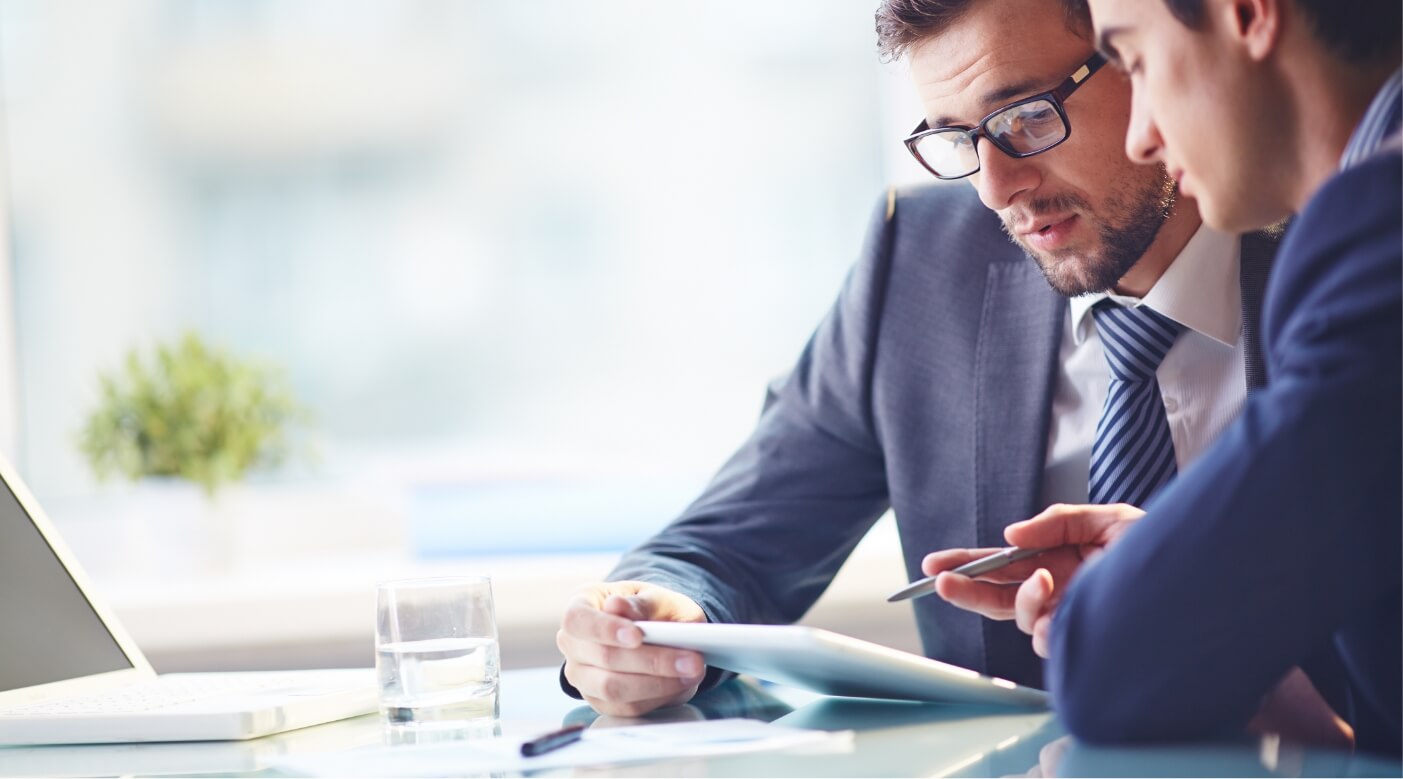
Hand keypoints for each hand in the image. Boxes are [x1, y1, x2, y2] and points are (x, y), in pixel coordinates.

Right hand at [557, 581, 708, 716]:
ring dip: (657, 683)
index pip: (577, 620)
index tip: (637, 636)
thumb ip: (640, 603)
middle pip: (602, 658)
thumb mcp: (654, 596)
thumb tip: (616, 606)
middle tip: (692, 659)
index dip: (605, 629)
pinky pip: (626, 707)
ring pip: (613, 689)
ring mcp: (582, 675)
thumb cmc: (651, 608)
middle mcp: (572, 643)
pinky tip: (681, 683)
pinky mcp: (600, 700)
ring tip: (692, 672)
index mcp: (580, 607)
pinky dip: (657, 697)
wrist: (657, 629)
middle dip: (650, 661)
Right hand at [920, 503, 1142, 656]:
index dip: (968, 565)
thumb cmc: (1164, 550)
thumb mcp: (1109, 519)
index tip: (935, 565)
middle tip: (941, 583)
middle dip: (968, 590)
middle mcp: (1060, 593)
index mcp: (1059, 561)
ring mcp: (1073, 619)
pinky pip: (1052, 639)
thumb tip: (1012, 534)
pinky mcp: (1087, 640)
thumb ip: (1058, 521)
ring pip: (1024, 619)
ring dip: (1023, 600)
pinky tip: (1061, 606)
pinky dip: (1050, 622)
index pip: (1004, 566)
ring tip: (1043, 580)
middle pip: (999, 597)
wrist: (1206, 579)